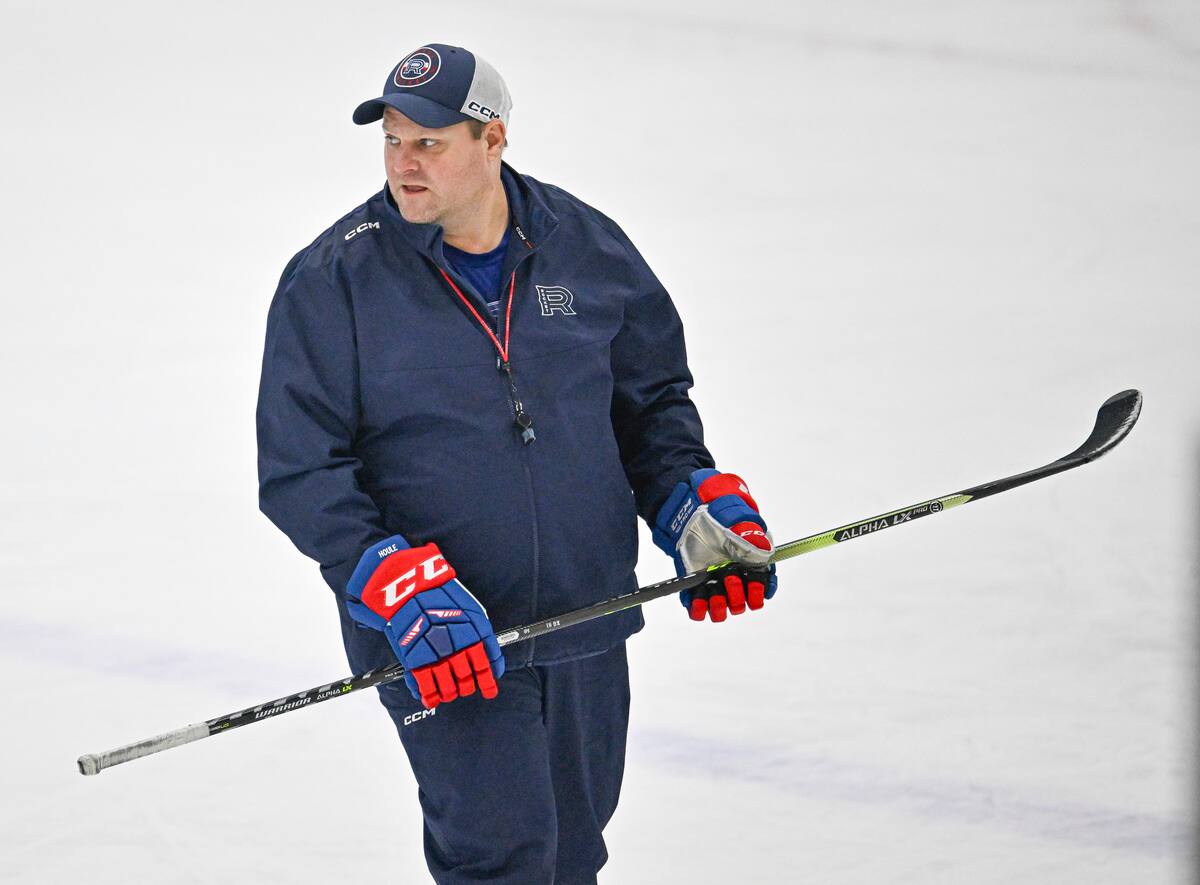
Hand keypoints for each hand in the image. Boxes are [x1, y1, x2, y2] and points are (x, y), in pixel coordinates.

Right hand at [346, 536, 504, 707]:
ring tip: (449, 693)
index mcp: (471, 632)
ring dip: (450, 693)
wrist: (407, 582)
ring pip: (446, 686)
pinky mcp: (411, 656)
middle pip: (466, 678)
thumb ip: (483, 637)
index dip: (488, 681)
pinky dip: (427, 694)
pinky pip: (421, 683)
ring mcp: (432, 651)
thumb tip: (492, 663)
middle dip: (467, 686)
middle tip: (466, 687)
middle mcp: (453, 644)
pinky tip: (430, 698)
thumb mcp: (471, 609)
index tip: (489, 689)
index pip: (485, 665)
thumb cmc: (442, 593)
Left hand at [653, 468, 778, 621]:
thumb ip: (752, 537)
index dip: (759, 593)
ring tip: (714, 592)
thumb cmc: (720, 518)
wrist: (693, 517)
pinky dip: (698, 609)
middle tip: (729, 577)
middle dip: (737, 595)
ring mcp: (715, 586)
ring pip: (722, 611)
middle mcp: (735, 581)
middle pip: (742, 604)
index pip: (763, 589)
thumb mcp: (739, 523)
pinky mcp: (696, 589)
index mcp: (751, 568)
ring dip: (720, 607)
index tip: (754, 587)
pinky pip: (698, 610)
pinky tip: (698, 600)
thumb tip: (764, 551)